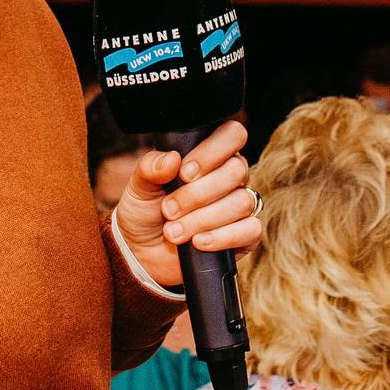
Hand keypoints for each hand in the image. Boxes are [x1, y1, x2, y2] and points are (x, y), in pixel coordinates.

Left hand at [113, 121, 261, 288]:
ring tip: (173, 232)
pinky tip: (198, 242)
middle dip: (198, 194)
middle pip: (236, 171)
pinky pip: (250, 230)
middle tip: (168, 209)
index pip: (232, 135)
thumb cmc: (146, 212)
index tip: (184, 173)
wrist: (143, 254)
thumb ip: (151, 168)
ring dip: (203, 219)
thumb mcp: (139, 187)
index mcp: (211, 156)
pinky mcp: (246, 236)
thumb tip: (172, 159)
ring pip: (241, 201)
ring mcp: (240, 206)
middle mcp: (231, 177)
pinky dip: (222, 237)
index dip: (211, 152)